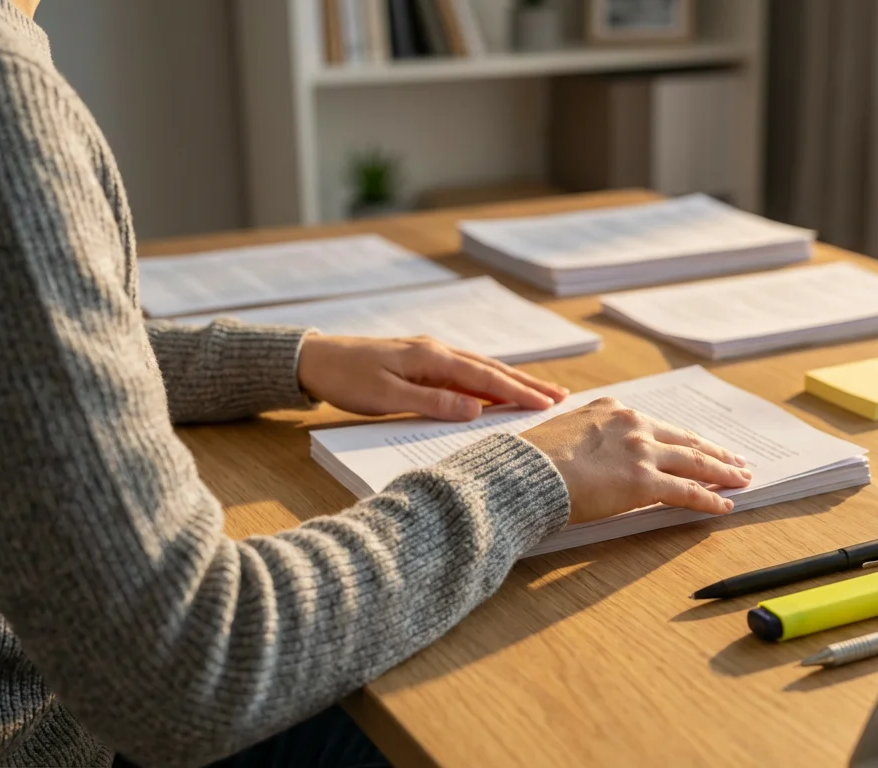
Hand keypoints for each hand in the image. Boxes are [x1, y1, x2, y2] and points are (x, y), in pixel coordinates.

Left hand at [297, 335, 566, 419]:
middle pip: (493, 369)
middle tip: (562, 397)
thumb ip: (433, 402)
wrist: (315, 358)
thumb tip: (476, 409)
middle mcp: (438, 350)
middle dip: (528, 384)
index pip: (487, 377)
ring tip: (542, 393)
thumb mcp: (387, 397)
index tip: (549, 404)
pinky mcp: (423, 360)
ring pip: (482, 369)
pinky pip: (466, 371)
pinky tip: (499, 390)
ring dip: (514, 381)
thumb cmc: (346, 379)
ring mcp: (431, 354)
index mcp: (432, 357)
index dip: (520, 392)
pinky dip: (490, 381)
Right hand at [520, 397, 751, 524]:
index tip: (697, 443)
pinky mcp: (644, 482)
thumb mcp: (563, 432)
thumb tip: (590, 453)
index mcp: (612, 410)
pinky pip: (687, 491)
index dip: (682, 438)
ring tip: (742, 479)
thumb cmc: (533, 459)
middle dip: (714, 452)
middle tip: (735, 460)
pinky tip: (725, 504)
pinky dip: (710, 498)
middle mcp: (633, 425)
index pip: (658, 426)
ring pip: (694, 462)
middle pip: (684, 440)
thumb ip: (587, 437)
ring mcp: (641, 452)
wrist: (525, 473)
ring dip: (722, 472)